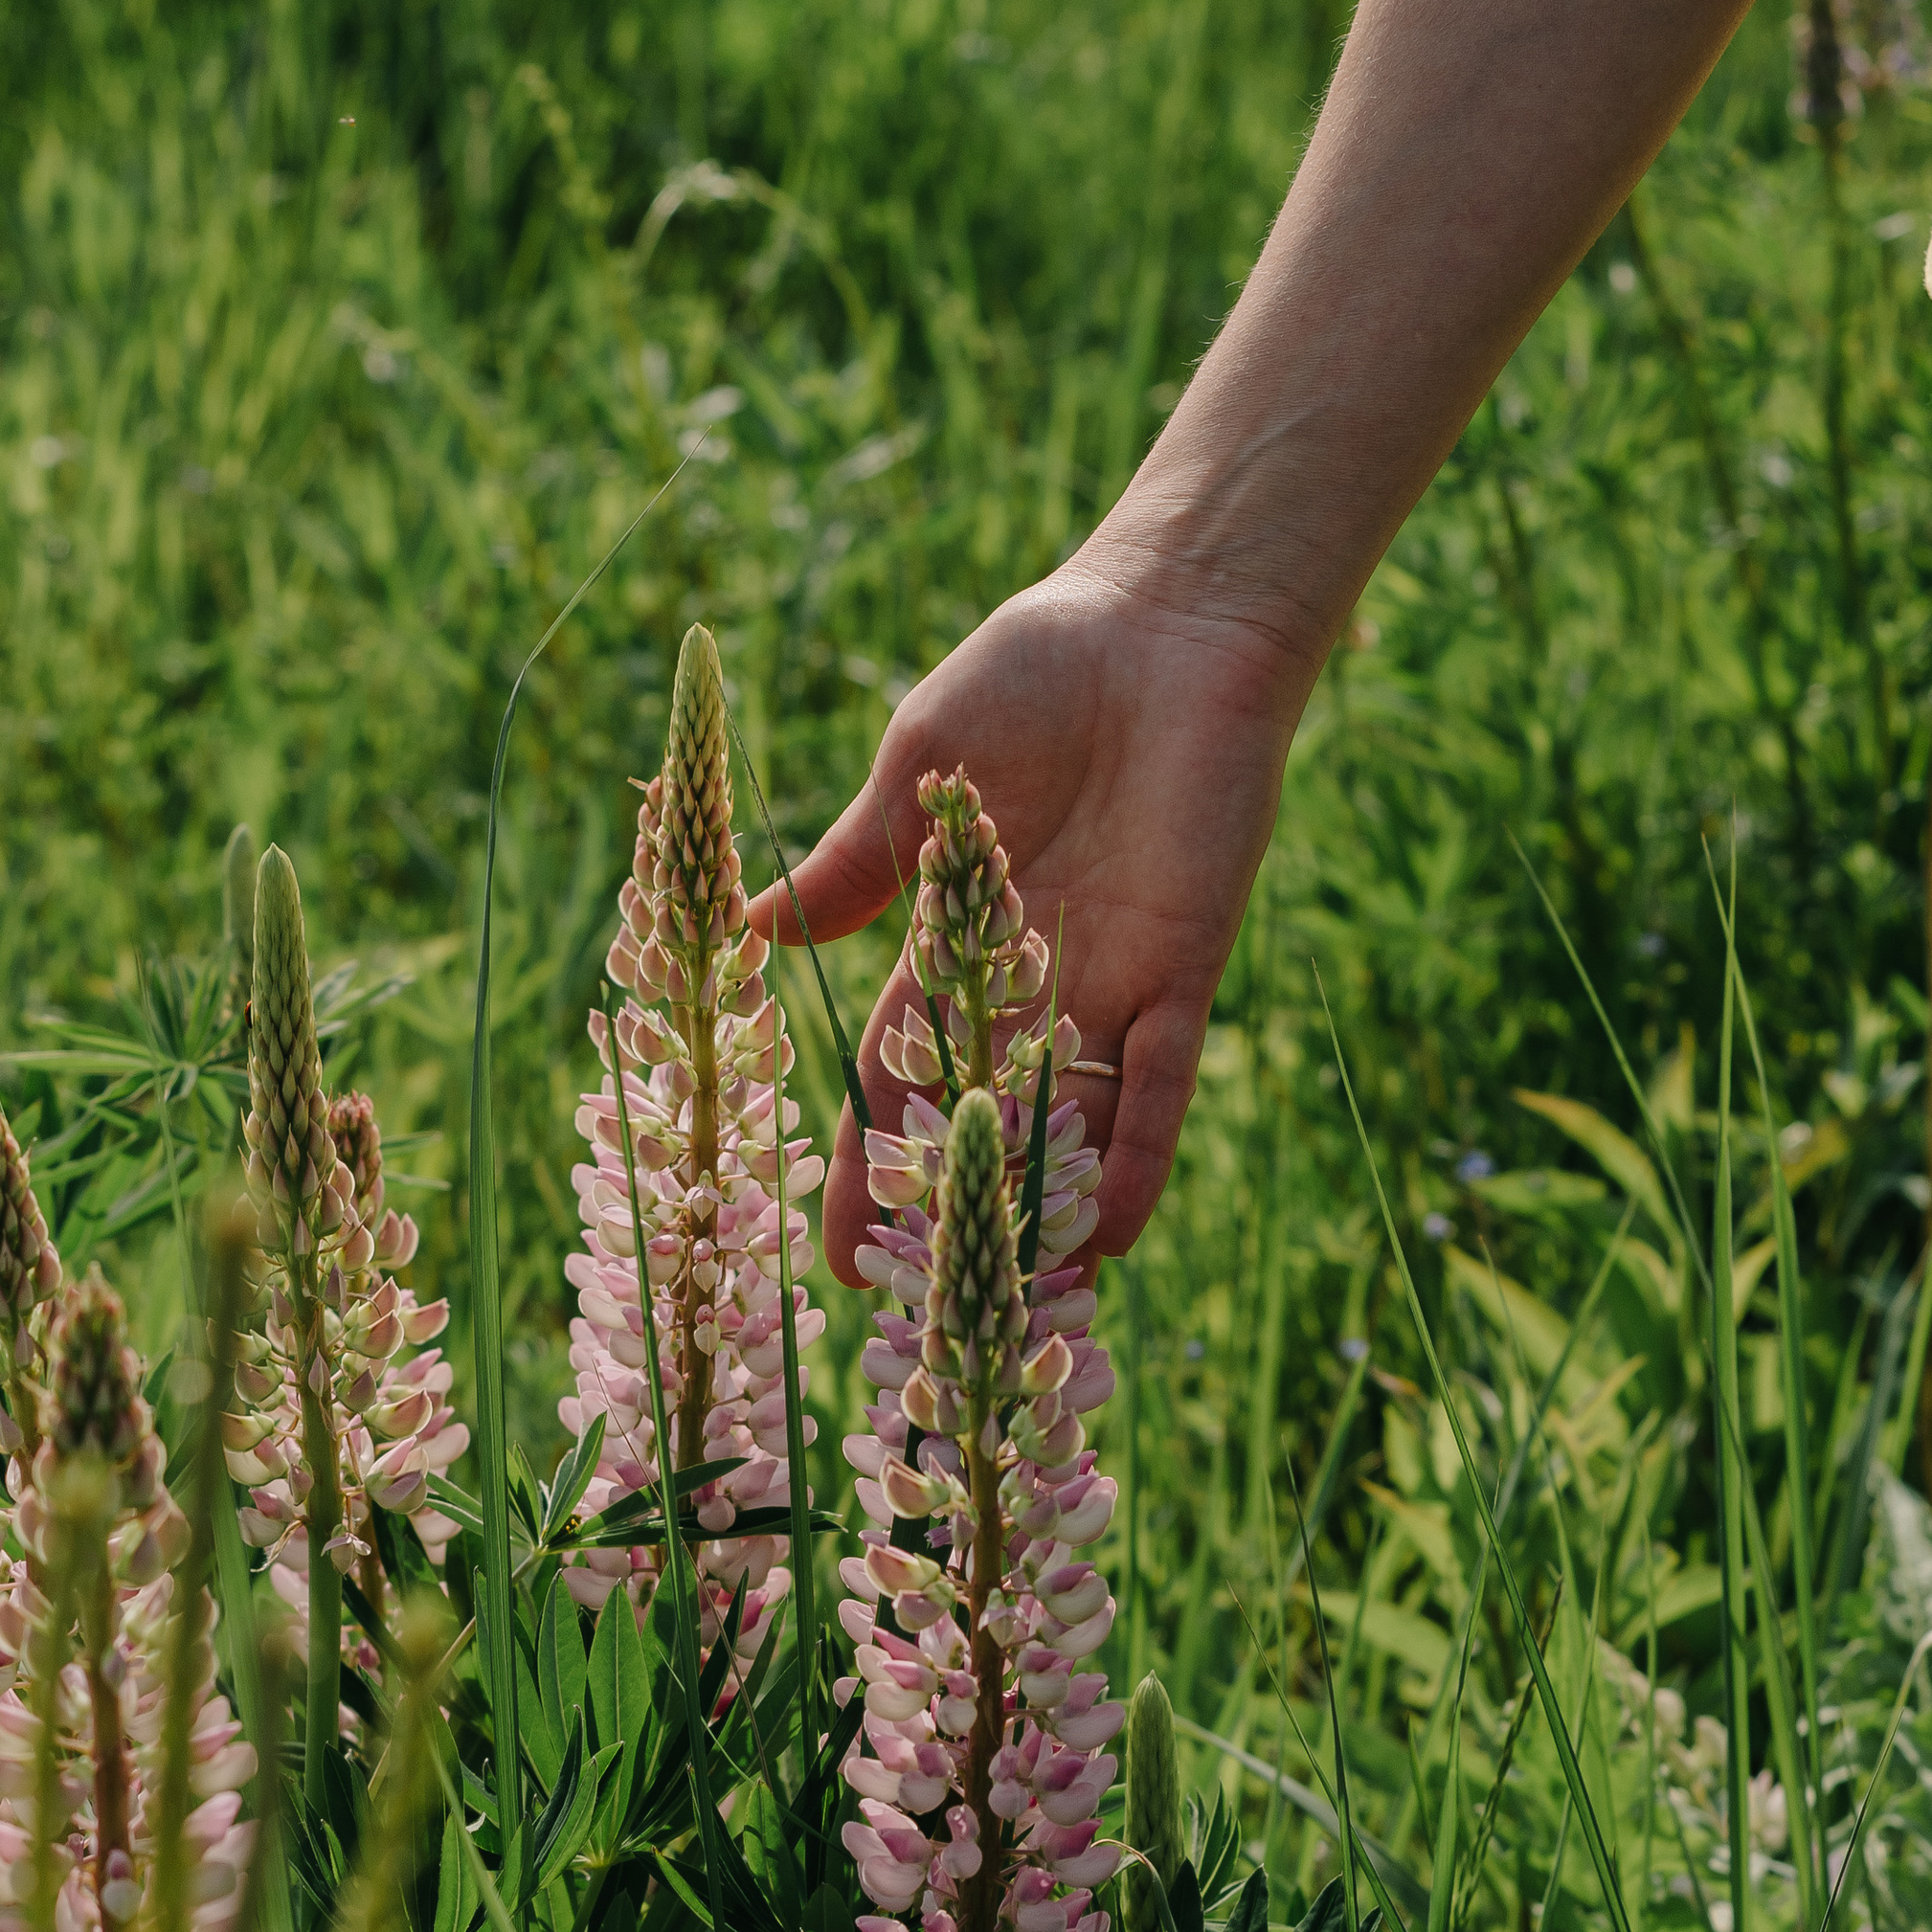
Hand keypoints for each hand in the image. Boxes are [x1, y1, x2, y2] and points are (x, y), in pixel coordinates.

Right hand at [747, 560, 1311, 1284]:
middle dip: (942, 1216)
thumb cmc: (1034, 673)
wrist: (1163, 622)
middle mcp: (1034, 985)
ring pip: (1069, 1125)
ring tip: (1009, 1308)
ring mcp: (1112, 985)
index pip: (900, 1076)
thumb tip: (746, 933)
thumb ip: (850, 868)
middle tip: (903, 1309)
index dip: (869, 1159)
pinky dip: (1138, 1156)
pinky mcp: (1185, 969)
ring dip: (1042, 1211)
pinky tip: (1112, 1235)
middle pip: (978, 1125)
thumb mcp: (915, 776)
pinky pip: (1161, 1084)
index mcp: (956, 943)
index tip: (834, 1243)